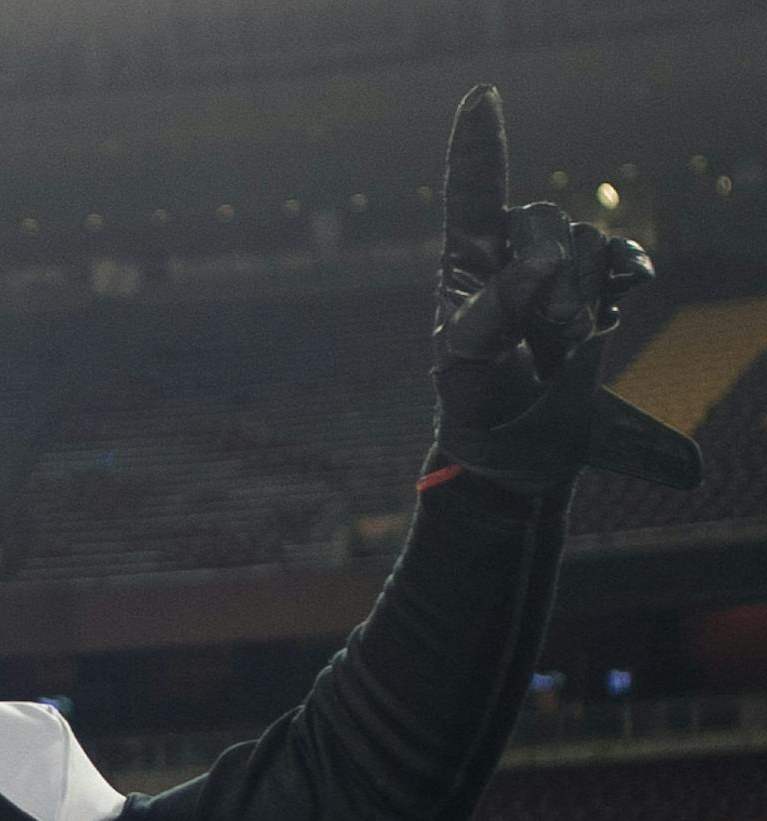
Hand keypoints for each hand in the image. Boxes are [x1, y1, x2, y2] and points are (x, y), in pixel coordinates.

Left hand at [428, 85, 698, 494]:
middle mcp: (509, 260)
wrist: (520, 454)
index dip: (478, 144)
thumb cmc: (478, 413)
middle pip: (542, 220)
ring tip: (562, 343)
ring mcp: (556, 274)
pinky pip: (622, 258)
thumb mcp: (468, 366)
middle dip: (549, 276)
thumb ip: (495, 309)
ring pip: (586, 242)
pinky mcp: (596, 292)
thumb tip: (547, 263)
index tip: (482, 94)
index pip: (472, 195)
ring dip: (582, 295)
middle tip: (544, 336)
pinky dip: (627, 271)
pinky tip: (626, 291)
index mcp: (464, 271)